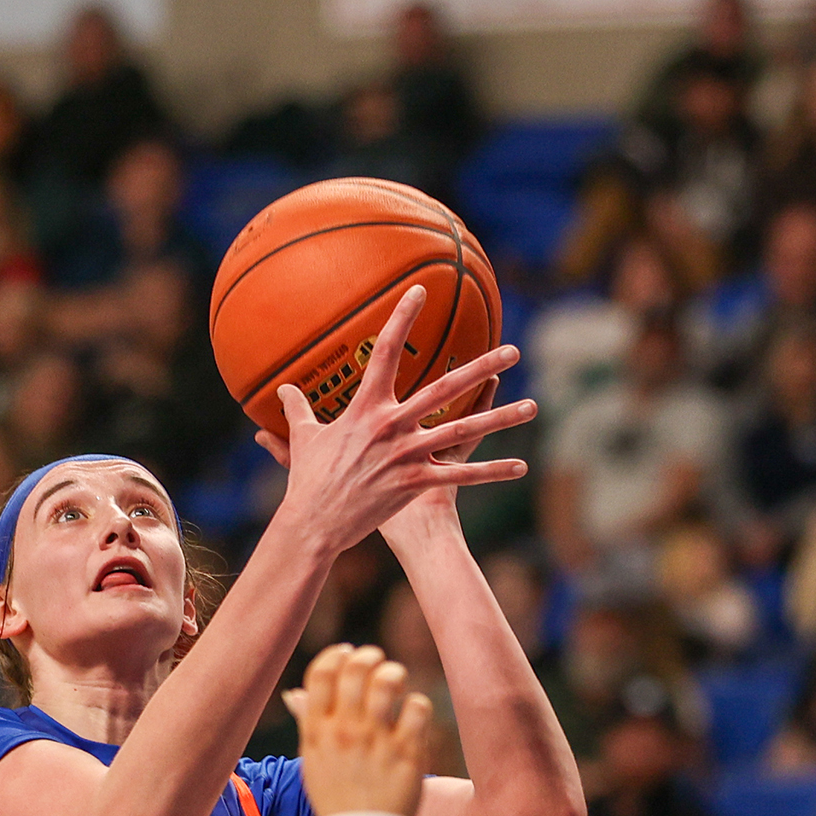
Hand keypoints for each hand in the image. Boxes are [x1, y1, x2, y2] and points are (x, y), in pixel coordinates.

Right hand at [256, 286, 532, 557]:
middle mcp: (392, 426)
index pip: (387, 352)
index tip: (421, 291)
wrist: (313, 525)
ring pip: (463, 431)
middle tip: (513, 350)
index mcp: (366, 408)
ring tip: (533, 406)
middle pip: (445, 388)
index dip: (403, 318)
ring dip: (502, 419)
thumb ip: (297, 410)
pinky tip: (520, 466)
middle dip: (482, 367)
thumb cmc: (308, 482)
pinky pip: (462, 476)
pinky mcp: (416, 483)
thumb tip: (281, 389)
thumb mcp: (302, 440)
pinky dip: (492, 472)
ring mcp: (407, 455)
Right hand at [289, 645, 429, 815]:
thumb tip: (292, 694)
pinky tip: (412, 715)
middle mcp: (345, 731)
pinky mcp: (407, 752)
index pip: (322, 673)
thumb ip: (307, 721)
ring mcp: (377, 741)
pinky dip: (417, 704)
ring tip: (396, 682)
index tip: (348, 654)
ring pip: (389, 681)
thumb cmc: (336, 797)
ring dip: (394, 674)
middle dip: (370, 657)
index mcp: (318, 731)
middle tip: (377, 664)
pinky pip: (418, 707)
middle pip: (356, 668)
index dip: (337, 654)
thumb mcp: (311, 759)